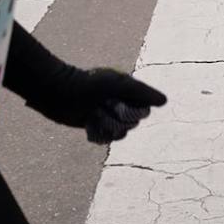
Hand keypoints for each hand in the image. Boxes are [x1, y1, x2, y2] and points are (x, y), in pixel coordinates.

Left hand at [25, 67, 167, 142]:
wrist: (58, 93)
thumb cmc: (88, 84)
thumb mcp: (117, 84)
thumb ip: (142, 92)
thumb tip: (164, 101)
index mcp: (129, 92)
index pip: (144, 110)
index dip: (134, 110)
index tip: (119, 101)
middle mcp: (121, 105)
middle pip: (133, 123)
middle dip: (117, 117)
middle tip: (102, 105)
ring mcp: (109, 117)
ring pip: (120, 133)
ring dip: (106, 125)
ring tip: (93, 114)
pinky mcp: (97, 128)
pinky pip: (107, 139)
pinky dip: (98, 133)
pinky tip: (88, 124)